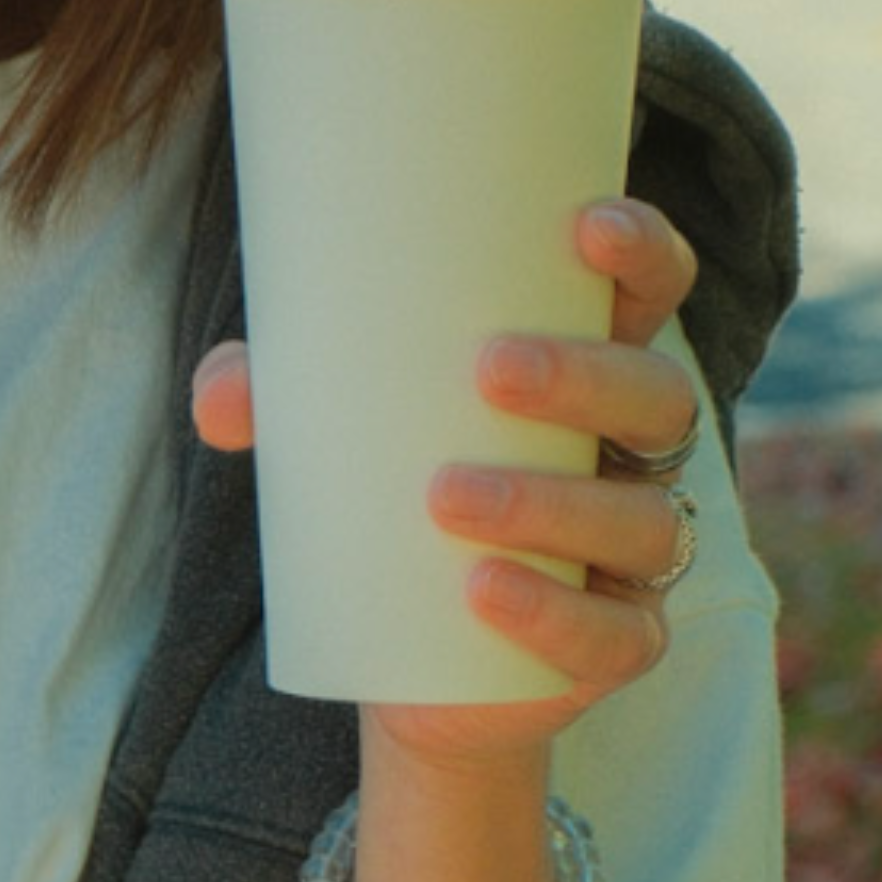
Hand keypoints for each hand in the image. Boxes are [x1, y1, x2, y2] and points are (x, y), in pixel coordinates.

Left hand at [189, 198, 703, 771]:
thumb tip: (224, 398)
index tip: (589, 227)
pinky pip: (618, 634)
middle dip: (585, 376)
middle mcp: (629, 452)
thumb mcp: (323, 428)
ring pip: (645, 519)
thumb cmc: (376, 489)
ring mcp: (633, 552)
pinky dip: (554, 614)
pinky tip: (485, 593)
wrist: (398, 654)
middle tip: (491, 370)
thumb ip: (270, 395)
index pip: (650, 292)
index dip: (644, 251)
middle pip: (657, 398)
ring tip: (444, 497)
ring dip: (550, 502)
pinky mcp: (616, 643)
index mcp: (583, 367)